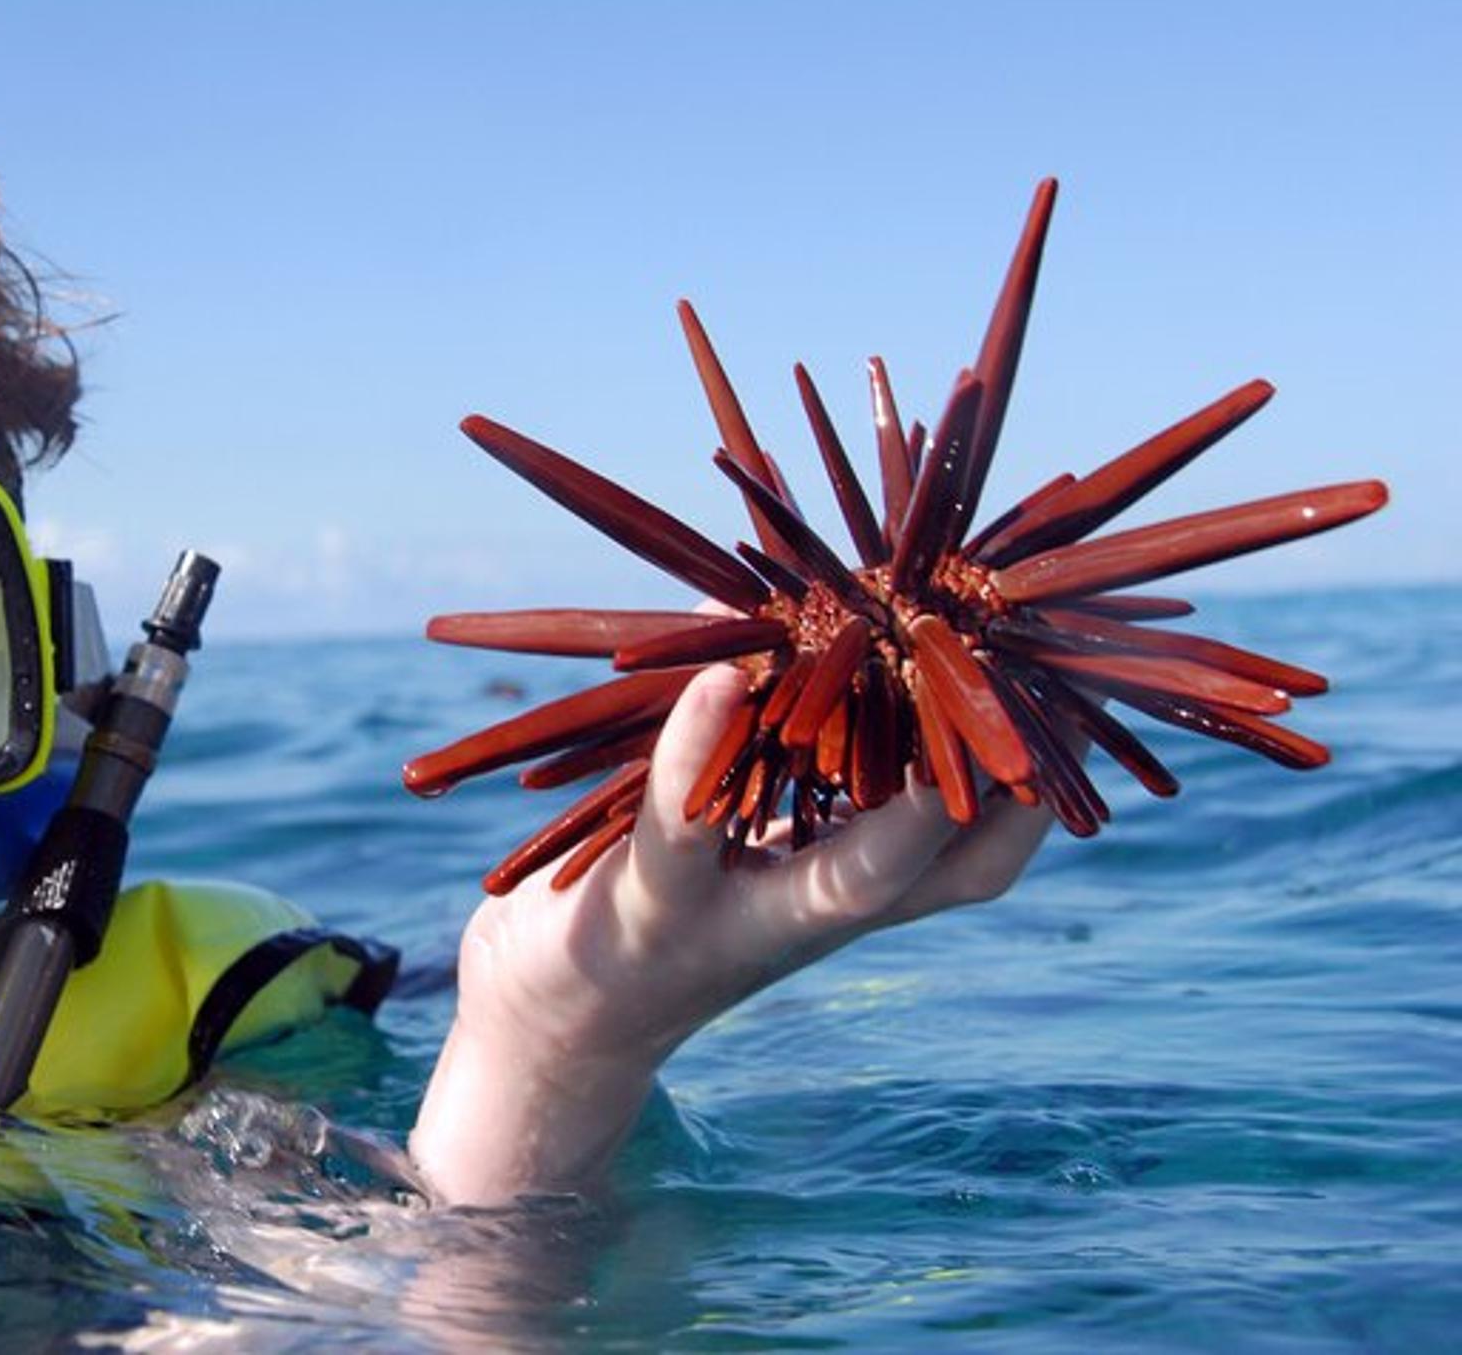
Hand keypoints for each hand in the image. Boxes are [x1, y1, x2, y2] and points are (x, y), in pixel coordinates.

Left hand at [409, 663, 1056, 1205]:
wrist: (551, 1021)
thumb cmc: (642, 888)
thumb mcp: (715, 803)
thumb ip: (751, 715)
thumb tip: (783, 597)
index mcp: (844, 882)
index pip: (975, 848)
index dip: (1035, 786)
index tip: (1068, 700)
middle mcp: (812, 917)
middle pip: (947, 874)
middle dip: (1003, 791)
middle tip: (1033, 697)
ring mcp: (737, 926)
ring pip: (849, 877)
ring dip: (901, 793)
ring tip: (920, 681)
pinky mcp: (643, 909)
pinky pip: (683, 828)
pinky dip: (700, 753)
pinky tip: (719, 684)